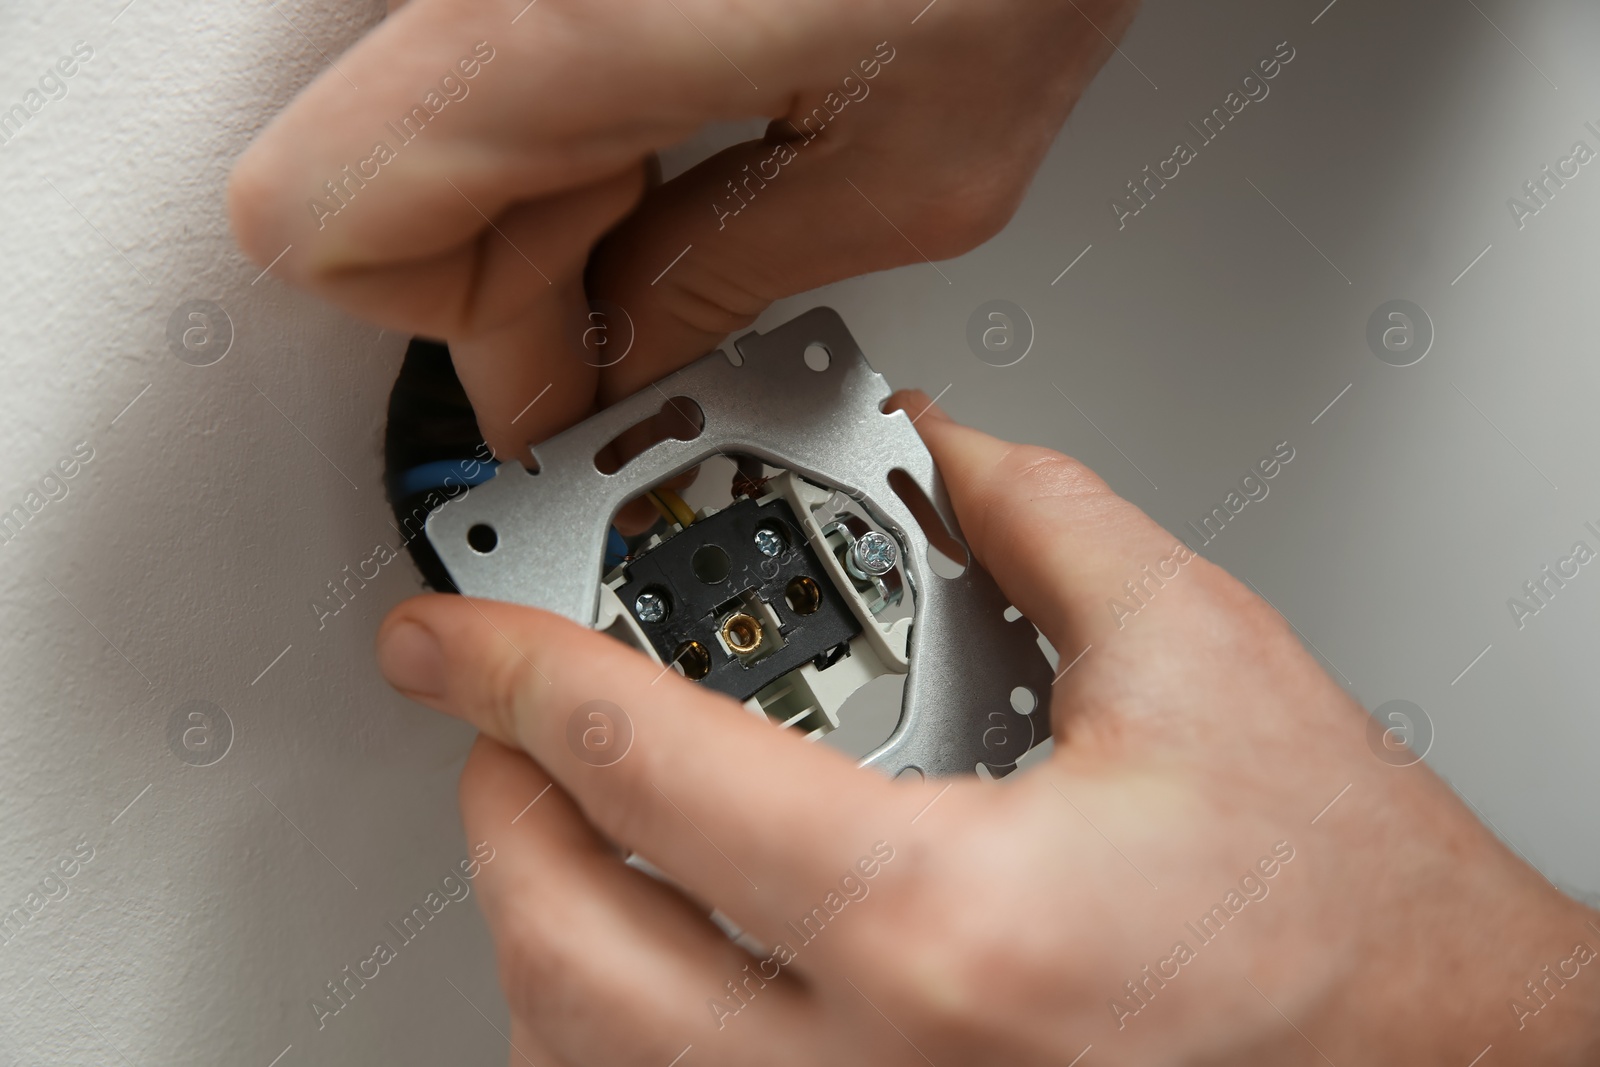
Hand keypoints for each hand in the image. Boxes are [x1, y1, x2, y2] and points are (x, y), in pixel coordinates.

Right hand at [228, 0, 1139, 459]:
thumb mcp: (910, 175)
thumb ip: (726, 282)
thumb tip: (624, 361)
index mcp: (562, 26)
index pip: (325, 218)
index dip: (449, 335)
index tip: (557, 384)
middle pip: (372, 175)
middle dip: (510, 289)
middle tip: (640, 321)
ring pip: (426, 118)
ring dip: (543, 208)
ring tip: (688, 206)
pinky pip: (496, 57)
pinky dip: (566, 128)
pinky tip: (678, 132)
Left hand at [374, 393, 1599, 1065]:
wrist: (1437, 1060)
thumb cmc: (1351, 922)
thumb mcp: (1203, 663)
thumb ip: (1044, 520)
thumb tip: (937, 446)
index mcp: (951, 921)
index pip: (650, 770)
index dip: (520, 670)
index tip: (449, 638)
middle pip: (569, 950)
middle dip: (496, 812)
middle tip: (495, 729)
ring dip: (535, 937)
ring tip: (552, 833)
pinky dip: (615, 1041)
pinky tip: (640, 967)